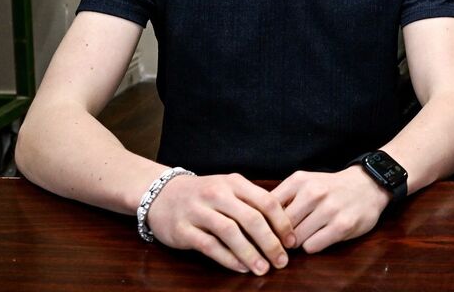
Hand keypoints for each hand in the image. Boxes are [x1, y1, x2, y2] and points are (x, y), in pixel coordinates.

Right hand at [145, 173, 293, 274]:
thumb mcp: (229, 188)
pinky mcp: (183, 229)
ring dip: (250, 253)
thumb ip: (252, 202)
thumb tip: (283, 227)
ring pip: (230, 232)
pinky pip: (209, 246)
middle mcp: (217, 193)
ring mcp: (198, 211)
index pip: (266, 202)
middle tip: (282, 261)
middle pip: (251, 218)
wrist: (161, 194)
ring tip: (263, 269)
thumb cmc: (204, 194)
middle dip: (270, 242)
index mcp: (234, 183)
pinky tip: (241, 267)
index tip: (292, 242)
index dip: (282, 223)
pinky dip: (227, 258)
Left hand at [272, 167, 390, 252]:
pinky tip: (320, 237)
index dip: (265, 222)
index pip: (267, 208)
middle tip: (288, 236)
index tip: (267, 228)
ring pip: (295, 239)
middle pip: (280, 227)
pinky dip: (312, 246)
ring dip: (297, 242)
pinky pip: (312, 246)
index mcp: (300, 180)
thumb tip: (257, 219)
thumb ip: (282, 197)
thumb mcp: (304, 182)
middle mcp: (314, 192)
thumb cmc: (330, 187)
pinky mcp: (342, 225)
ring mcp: (329, 209)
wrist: (368, 185)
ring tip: (307, 234)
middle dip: (281, 235)